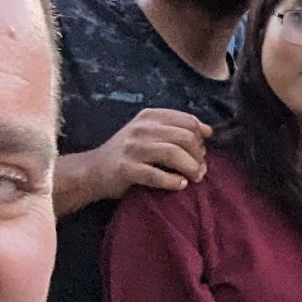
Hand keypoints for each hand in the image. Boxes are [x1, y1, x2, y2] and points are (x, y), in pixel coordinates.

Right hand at [89, 107, 211, 199]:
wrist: (92, 171)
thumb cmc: (128, 153)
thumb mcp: (149, 133)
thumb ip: (175, 129)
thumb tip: (208, 131)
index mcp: (150, 116)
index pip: (187, 121)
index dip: (201, 137)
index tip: (202, 151)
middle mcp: (141, 128)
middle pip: (185, 137)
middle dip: (199, 155)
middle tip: (201, 169)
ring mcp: (133, 148)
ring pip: (173, 154)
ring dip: (191, 168)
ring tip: (195, 178)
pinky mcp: (126, 169)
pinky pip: (157, 175)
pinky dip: (173, 181)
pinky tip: (180, 185)